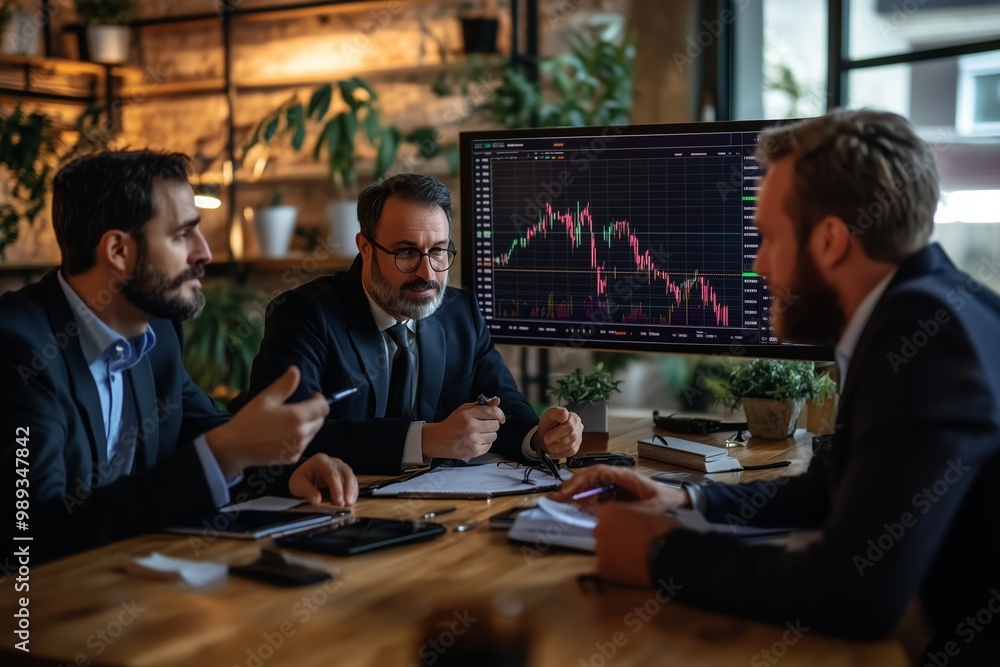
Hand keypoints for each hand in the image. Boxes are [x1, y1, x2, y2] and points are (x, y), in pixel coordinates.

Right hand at [206, 366, 328, 477]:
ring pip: (313, 433)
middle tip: (300, 407)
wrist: (235, 447)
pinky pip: (304, 444)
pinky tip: (285, 434)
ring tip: (290, 421)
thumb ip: (284, 385)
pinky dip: (300, 438)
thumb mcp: (266, 398)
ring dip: (308, 425)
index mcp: (297, 417)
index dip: (320, 400)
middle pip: (320, 420)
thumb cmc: (249, 420)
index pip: (323, 408)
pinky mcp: (293, 458)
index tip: (312, 396)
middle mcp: (302, 434)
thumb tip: (295, 370)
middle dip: (314, 412)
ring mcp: (298, 448)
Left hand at [288, 454, 358, 505]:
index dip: (337, 488)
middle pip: (345, 473)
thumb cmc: (301, 480)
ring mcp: (341, 467)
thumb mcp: (298, 485)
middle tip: (346, 503)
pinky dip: (353, 492)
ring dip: (352, 491)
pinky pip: (353, 482)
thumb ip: (307, 492)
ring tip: (349, 504)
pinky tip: (351, 501)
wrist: (304, 478)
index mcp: (320, 461)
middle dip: (347, 489)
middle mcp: (333, 462)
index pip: (332, 473)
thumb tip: (317, 500)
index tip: (338, 501)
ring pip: (351, 477)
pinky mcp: (345, 474)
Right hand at [422, 397, 505, 459]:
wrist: (438, 439)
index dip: (500, 414)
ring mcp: (473, 440)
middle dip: (492, 424)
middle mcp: (471, 427)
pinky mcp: (473, 451)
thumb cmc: (452, 423)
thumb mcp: (464, 410)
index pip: (493, 412)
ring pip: (494, 436)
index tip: (500, 417)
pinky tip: (476, 441)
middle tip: (483, 425)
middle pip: (495, 425)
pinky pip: (489, 446)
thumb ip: (482, 405)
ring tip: (478, 433)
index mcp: (468, 414)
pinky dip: (485, 443)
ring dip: (489, 434)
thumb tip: (497, 400)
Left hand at [533, 407, 582, 457]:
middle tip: (546, 440)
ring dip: (557, 447)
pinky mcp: (576, 447)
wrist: (545, 436)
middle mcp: (578, 427)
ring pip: (571, 445)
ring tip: (549, 444)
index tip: (546, 436)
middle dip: (556, 440)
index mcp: (573, 417)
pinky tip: (554, 448)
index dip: (557, 432)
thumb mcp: (548, 415)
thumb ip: (555, 412)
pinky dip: (559, 452)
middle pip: (572, 436)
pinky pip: (570, 452)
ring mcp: (579, 437)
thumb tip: (565, 413)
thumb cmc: (548, 424)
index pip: (569, 425)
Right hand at [547, 465, 689, 512]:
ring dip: (577, 493)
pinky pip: (598, 495)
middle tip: (558, 497)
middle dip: (573, 486)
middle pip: (591, 477)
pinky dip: (586, 500)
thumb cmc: (667, 501)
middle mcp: (619, 478)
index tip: (569, 490)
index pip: (598, 472)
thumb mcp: (650, 509)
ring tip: (561, 501)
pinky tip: (577, 507)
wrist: (680, 503)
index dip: (582, 480)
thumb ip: (628, 511)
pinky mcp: (618, 495)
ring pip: (593, 486)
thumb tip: (603, 513)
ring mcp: (618, 486)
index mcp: (626, 476)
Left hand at [594, 503, 679, 586]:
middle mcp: (598, 528)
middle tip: (629, 542)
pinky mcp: (602, 568)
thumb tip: (633, 517)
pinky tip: (629, 570)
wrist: (665, 554)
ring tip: (631, 558)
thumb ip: (633, 512)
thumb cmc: (660, 528)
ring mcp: (599, 549)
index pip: (605, 513)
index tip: (626, 525)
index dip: (616, 520)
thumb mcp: (648, 511)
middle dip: (612, 535)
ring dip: (613, 552)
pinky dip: (615, 569)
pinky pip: (606, 567)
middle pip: (602, 532)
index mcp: (608, 511)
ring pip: (604, 550)